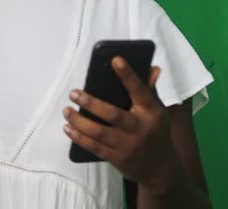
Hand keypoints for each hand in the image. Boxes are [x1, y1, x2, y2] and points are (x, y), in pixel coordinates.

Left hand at [63, 57, 182, 190]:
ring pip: (99, 132)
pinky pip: (94, 147)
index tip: (115, 60)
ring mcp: (128, 146)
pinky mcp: (118, 159)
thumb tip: (152, 68)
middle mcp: (140, 128)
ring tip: (66, 110)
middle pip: (113, 114)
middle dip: (91, 103)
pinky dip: (79, 137)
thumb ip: (151, 90)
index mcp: (152, 112)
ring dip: (79, 121)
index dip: (128, 75)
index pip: (139, 90)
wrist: (160, 167)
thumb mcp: (159, 111)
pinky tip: (68, 128)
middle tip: (74, 93)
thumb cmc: (156, 131)